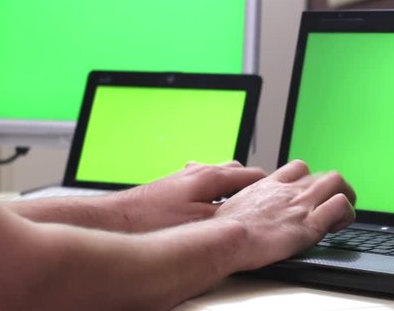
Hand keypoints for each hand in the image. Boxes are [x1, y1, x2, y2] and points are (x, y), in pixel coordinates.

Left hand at [114, 161, 266, 231]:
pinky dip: (212, 192)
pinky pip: (203, 183)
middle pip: (238, 172)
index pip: (253, 174)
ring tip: (235, 206)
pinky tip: (207, 208)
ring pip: (220, 176)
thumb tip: (250, 214)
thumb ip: (228, 214)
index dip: (269, 186)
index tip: (277, 195)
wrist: (116, 219)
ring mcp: (186, 176)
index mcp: (211, 176)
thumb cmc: (153, 220)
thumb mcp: (200, 223)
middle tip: (259, 203)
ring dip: (231, 189)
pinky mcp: (174, 185)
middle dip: (251, 186)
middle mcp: (199, 170)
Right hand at [214, 160, 355, 270]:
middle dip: (333, 189)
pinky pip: (340, 206)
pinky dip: (346, 214)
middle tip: (330, 205)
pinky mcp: (310, 225)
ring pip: (336, 181)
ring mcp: (301, 204)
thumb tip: (236, 216)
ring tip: (341, 215)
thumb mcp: (231, 208)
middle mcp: (288, 190)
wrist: (226, 238)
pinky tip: (337, 227)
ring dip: (345, 196)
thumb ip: (243, 207)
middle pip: (322, 173)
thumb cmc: (222, 229)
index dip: (308, 181)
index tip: (307, 197)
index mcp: (268, 186)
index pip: (297, 169)